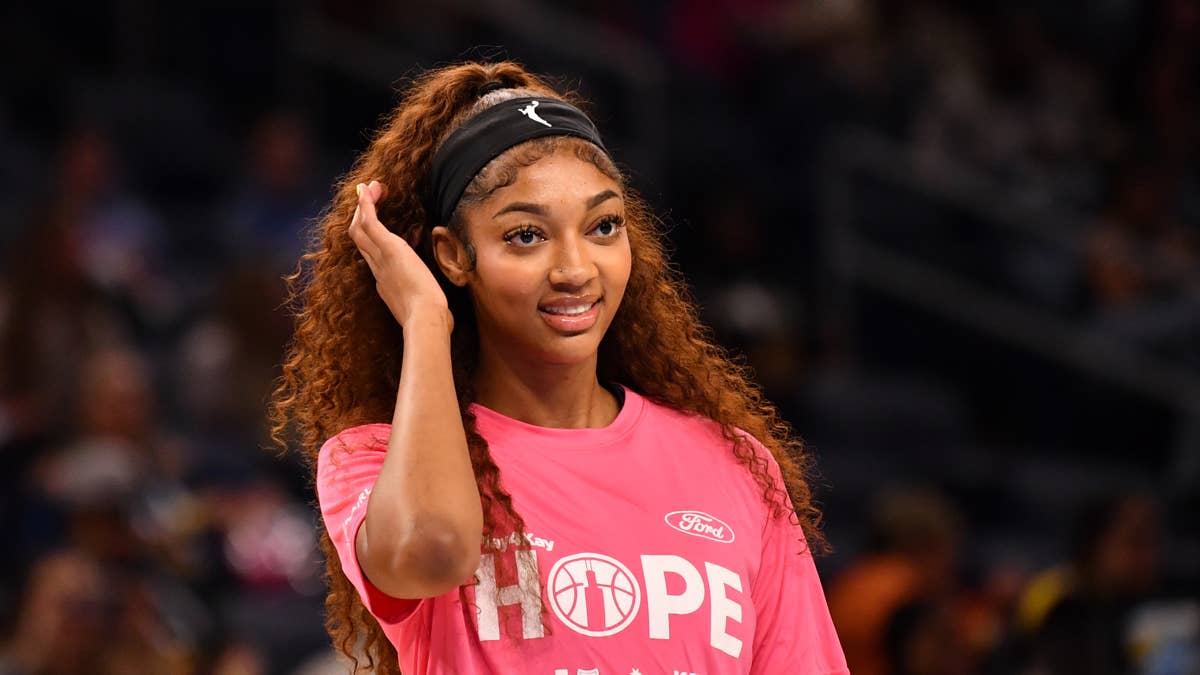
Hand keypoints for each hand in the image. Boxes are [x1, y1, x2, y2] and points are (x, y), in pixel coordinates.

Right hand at [349, 181, 452, 332]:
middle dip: (360, 217)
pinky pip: (369, 222)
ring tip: (368, 189)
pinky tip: (368, 192)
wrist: (425, 319)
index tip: (374, 224)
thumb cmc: (429, 318)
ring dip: (362, 206)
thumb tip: (441, 309)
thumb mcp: (426, 307)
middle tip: (367, 197)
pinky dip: (366, 205)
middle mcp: (377, 269)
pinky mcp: (389, 249)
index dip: (369, 237)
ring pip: (359, 228)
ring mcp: (380, 258)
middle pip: (359, 238)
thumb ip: (427, 302)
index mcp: (384, 283)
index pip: (370, 255)